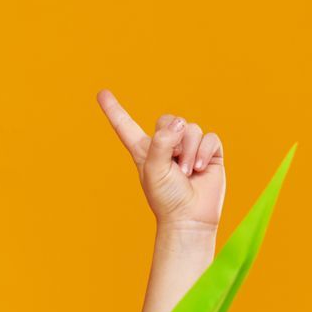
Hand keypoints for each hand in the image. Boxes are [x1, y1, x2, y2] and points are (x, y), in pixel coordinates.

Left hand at [97, 89, 225, 230]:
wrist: (189, 217)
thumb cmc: (166, 198)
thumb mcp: (154, 170)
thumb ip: (161, 143)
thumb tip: (179, 124)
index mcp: (144, 150)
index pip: (126, 126)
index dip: (114, 110)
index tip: (102, 93)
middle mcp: (166, 145)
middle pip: (169, 119)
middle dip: (173, 139)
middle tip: (174, 166)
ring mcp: (188, 147)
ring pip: (191, 129)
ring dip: (188, 151)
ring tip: (186, 172)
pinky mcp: (208, 152)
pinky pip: (209, 137)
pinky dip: (204, 152)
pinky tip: (199, 169)